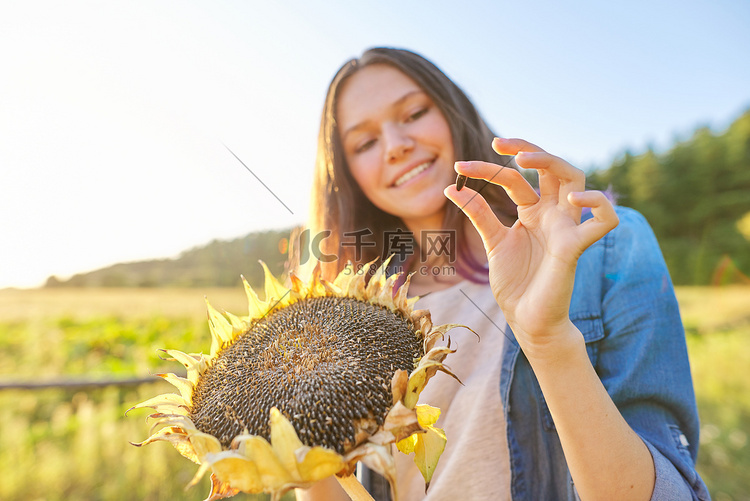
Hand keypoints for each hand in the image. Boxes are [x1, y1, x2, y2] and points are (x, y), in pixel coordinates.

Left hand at [444, 138, 618, 357]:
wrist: (526, 319)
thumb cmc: (515, 283)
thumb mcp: (493, 242)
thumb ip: (478, 214)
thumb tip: (452, 187)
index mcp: (533, 212)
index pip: (515, 179)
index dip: (489, 169)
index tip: (460, 167)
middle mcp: (552, 214)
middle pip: (552, 167)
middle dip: (529, 148)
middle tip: (498, 143)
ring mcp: (566, 228)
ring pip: (578, 180)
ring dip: (555, 162)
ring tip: (525, 160)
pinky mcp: (576, 247)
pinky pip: (605, 220)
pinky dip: (598, 204)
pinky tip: (574, 199)